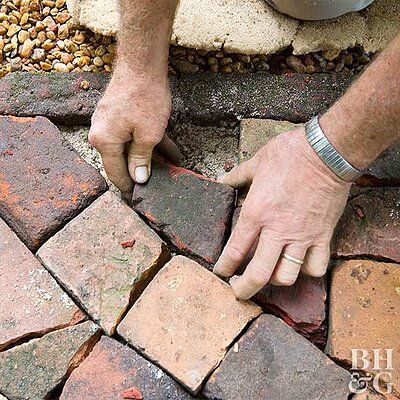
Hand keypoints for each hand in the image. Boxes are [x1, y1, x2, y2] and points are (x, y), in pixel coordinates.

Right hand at [89, 63, 179, 195]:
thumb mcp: (148, 136)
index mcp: (104, 142)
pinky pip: (134, 136)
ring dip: (151, 157)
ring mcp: (109, 123)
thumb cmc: (145, 98)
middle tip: (159, 186)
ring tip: (171, 168)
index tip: (139, 200)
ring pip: (131, 148)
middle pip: (122, 162)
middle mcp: (102, 134)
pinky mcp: (119, 116)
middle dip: (143, 173)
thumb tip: (138, 179)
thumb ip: (141, 159)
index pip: (116, 175)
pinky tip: (171, 152)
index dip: (130, 188)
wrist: (142, 64)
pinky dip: (150, 143)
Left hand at [213, 127, 350, 298]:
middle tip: (237, 291)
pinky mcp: (323, 235)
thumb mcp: (256, 162)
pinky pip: (316, 267)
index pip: (235, 250)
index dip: (224, 267)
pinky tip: (299, 264)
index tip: (220, 272)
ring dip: (274, 281)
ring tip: (268, 275)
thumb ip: (237, 175)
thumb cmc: (290, 154)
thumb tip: (222, 179)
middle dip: (244, 289)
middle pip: (258, 274)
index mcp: (256, 212)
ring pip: (287, 276)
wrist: (327, 152)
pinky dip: (307, 271)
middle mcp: (277, 230)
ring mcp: (302, 236)